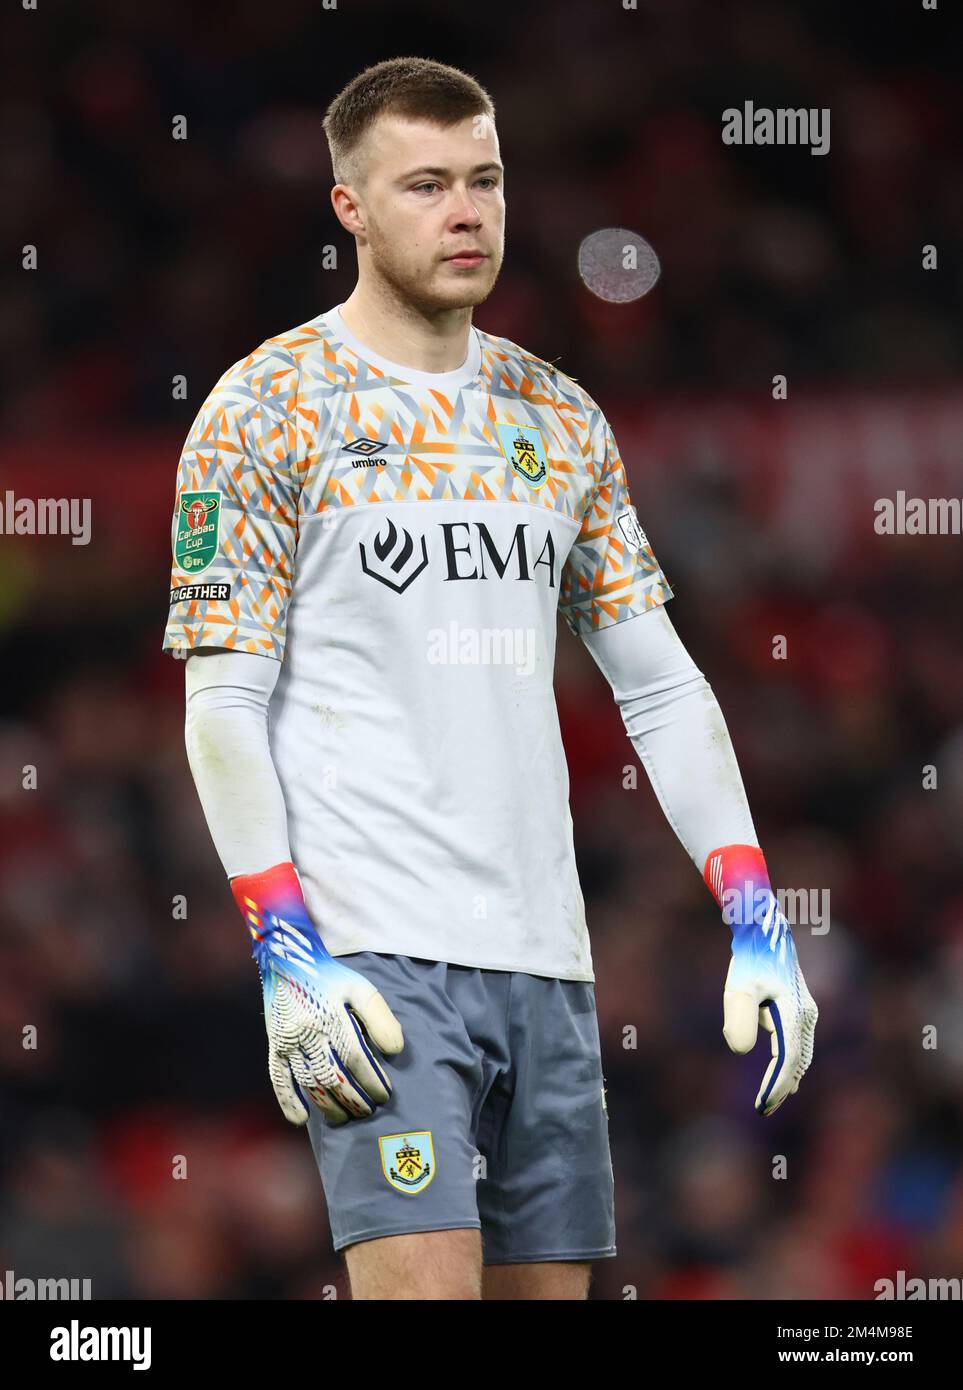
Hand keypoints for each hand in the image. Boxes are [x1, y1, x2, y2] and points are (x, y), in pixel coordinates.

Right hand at [259, 945, 404, 1126]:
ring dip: (329, 1105)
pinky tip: (301, 1120)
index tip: (384, 1094)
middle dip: (354, 1099)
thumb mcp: (360, 988)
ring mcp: (288, 1041)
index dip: (372, 1080)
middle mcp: (308, 1032)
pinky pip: (278, 1079)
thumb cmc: (330, 977)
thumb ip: (380, 1018)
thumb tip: (395, 1050)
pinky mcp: (274, 1046)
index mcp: (332, 1016)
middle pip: (334, 1077)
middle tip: (370, 1110)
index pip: (356, 1059)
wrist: (288, 961)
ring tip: (346, 1117)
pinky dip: (288, 1101)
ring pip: (309, 1083)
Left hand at [723, 895, 817, 1115]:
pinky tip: (781, 1079)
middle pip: (797, 1062)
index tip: (760, 1106)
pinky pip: (798, 1046)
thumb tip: (742, 1051)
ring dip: (787, 1079)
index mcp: (795, 1014)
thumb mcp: (739, 986)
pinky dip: (790, 1065)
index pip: (787, 1060)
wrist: (764, 931)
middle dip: (781, 1088)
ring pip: (800, 1056)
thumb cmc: (750, 958)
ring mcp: (806, 1014)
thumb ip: (739, 1016)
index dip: (774, 1086)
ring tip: (770, 1102)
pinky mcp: (800, 1011)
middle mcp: (806, 1016)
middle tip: (763, 1110)